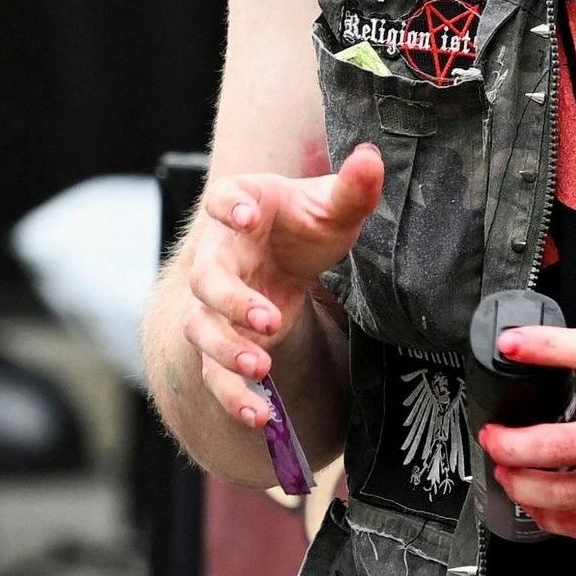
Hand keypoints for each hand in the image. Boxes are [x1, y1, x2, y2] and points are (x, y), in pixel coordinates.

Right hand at [175, 152, 385, 442]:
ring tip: (260, 368)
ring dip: (227, 351)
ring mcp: (214, 304)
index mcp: (240, 208)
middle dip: (232, 302)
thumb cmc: (304, 225)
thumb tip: (373, 157)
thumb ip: (352, 188)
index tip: (248, 216)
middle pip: (206, 278)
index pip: (222, 199)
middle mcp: (217, 255)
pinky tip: (260, 418)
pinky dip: (233, 397)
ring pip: (202, 329)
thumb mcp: (332, 206)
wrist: (287, 254)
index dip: (229, 208)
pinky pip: (215, 374)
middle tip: (268, 320)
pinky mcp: (224, 343)